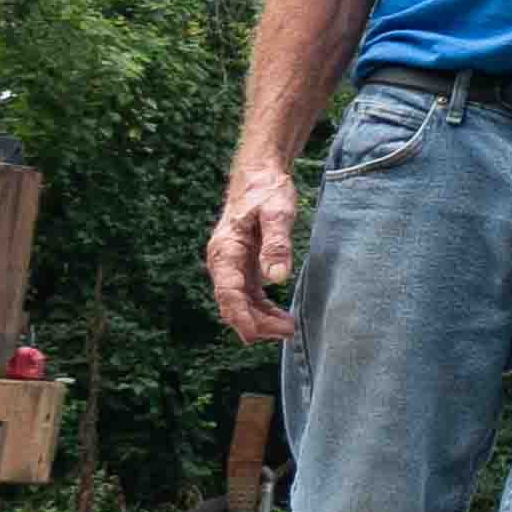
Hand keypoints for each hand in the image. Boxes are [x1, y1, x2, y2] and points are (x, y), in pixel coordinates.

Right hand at [206, 163, 300, 345]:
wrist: (259, 174)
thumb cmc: (267, 190)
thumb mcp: (277, 212)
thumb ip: (276, 243)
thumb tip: (277, 278)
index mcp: (225, 251)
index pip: (228, 293)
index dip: (240, 317)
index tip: (254, 336)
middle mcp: (223, 262)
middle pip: (233, 303)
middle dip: (256, 323)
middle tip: (288, 332)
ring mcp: (232, 265)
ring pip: (241, 302)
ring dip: (261, 319)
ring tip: (288, 329)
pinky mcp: (244, 265)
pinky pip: (249, 294)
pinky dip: (263, 308)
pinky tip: (281, 317)